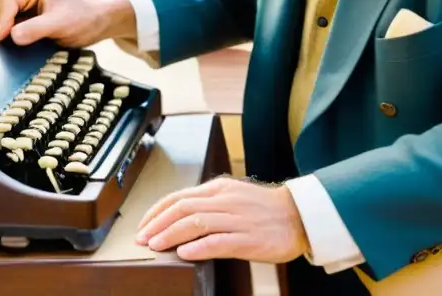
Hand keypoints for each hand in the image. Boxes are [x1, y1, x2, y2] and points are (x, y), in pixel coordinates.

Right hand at [0, 0, 133, 47]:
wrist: (98, 23)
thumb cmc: (84, 18)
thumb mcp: (60, 24)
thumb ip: (35, 29)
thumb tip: (12, 36)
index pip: (7, 0)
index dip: (2, 20)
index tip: (2, 39)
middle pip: (3, 10)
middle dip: (4, 28)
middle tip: (7, 47)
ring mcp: (28, 6)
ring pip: (7, 20)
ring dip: (9, 34)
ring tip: (16, 48)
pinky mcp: (30, 19)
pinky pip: (14, 28)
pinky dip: (15, 38)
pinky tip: (21, 47)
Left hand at [134, 176, 309, 263]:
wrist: (299, 216)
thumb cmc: (264, 209)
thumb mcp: (233, 195)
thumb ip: (209, 202)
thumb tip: (178, 214)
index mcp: (219, 188)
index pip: (179, 196)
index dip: (157, 211)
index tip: (143, 225)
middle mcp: (225, 200)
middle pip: (182, 208)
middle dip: (157, 224)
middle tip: (142, 238)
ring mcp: (237, 219)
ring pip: (196, 223)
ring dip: (171, 234)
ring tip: (156, 245)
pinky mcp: (248, 239)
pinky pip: (219, 241)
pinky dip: (199, 247)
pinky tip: (185, 253)